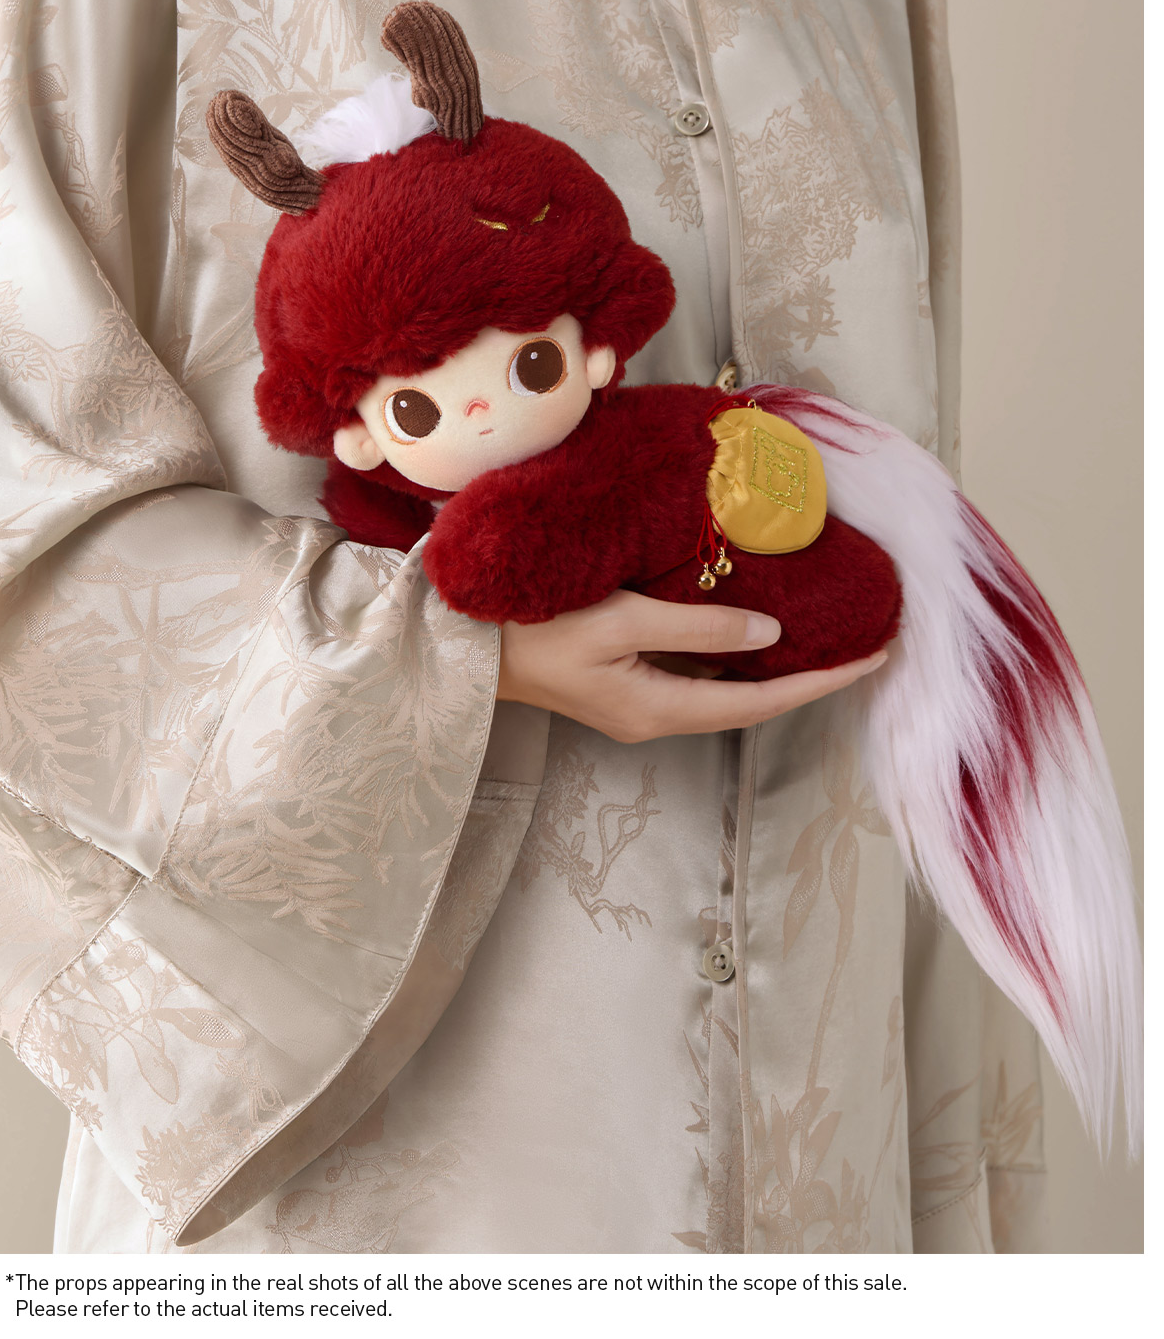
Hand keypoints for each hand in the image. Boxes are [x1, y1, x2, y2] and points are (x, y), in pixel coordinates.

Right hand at [496, 590, 887, 742]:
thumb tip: (771, 631)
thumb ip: (700, 627)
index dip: (822, 682)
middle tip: (860, 646)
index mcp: (660, 710)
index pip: (763, 701)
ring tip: (820, 639)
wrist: (464, 648)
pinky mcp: (622, 687)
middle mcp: (656, 718)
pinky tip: (749, 632)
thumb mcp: (623, 620)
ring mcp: (638, 706)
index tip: (873, 658)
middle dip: (808, 679)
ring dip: (772, 671)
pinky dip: (732, 659)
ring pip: (724, 692)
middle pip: (750, 705)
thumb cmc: (534, 629)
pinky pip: (694, 677)